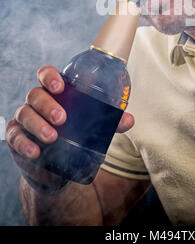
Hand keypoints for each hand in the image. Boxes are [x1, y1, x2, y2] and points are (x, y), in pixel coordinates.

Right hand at [6, 65, 134, 183]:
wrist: (55, 168)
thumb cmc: (74, 136)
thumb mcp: (92, 128)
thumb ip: (109, 123)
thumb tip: (129, 120)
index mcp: (55, 92)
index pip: (46, 75)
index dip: (50, 77)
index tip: (60, 86)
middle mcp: (37, 102)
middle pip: (35, 95)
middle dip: (48, 105)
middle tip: (62, 118)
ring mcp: (24, 119)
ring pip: (25, 113)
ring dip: (38, 124)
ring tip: (52, 137)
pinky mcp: (17, 137)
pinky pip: (15, 137)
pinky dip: (24, 143)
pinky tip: (35, 151)